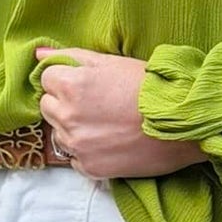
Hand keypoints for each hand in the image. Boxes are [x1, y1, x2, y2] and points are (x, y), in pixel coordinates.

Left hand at [34, 45, 202, 178]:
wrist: (183, 124)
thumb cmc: (151, 87)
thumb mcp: (112, 62)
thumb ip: (72, 57)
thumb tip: (38, 53)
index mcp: (71, 86)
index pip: (46, 79)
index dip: (67, 79)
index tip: (88, 84)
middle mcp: (68, 117)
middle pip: (48, 106)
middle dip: (65, 103)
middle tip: (97, 103)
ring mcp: (77, 145)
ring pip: (60, 133)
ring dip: (74, 128)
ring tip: (106, 124)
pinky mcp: (89, 168)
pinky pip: (75, 158)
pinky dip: (87, 151)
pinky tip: (110, 142)